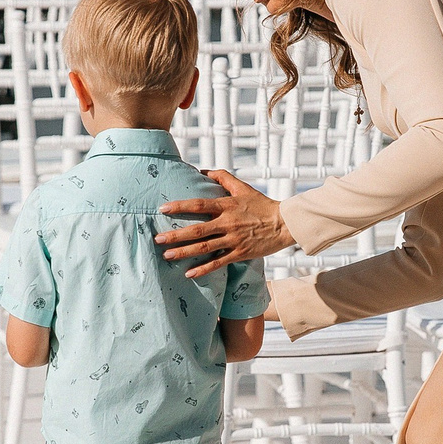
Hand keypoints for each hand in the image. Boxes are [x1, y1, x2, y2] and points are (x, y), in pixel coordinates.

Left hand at [156, 169, 290, 280]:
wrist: (285, 223)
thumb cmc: (262, 204)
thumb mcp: (243, 187)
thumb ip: (222, 177)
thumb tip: (202, 170)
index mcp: (227, 206)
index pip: (199, 205)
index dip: (180, 206)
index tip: (162, 209)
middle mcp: (228, 223)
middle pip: (197, 230)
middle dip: (176, 235)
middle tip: (157, 238)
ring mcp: (234, 240)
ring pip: (205, 247)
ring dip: (184, 252)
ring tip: (167, 255)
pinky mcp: (240, 253)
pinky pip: (219, 262)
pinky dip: (203, 269)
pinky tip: (188, 273)